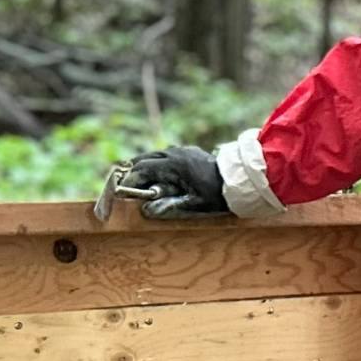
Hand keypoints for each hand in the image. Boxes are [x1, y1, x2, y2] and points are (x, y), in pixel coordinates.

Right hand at [95, 146, 228, 221]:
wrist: (239, 179)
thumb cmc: (217, 195)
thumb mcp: (194, 205)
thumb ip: (169, 207)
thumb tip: (145, 210)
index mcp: (174, 165)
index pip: (142, 168)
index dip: (129, 179)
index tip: (120, 190)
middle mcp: (175, 153)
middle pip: (144, 158)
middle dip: (132, 171)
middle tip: (123, 185)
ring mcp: (182, 150)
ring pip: (154, 155)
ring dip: (144, 166)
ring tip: (136, 181)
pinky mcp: (188, 151)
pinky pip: (166, 155)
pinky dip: (156, 163)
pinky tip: (157, 176)